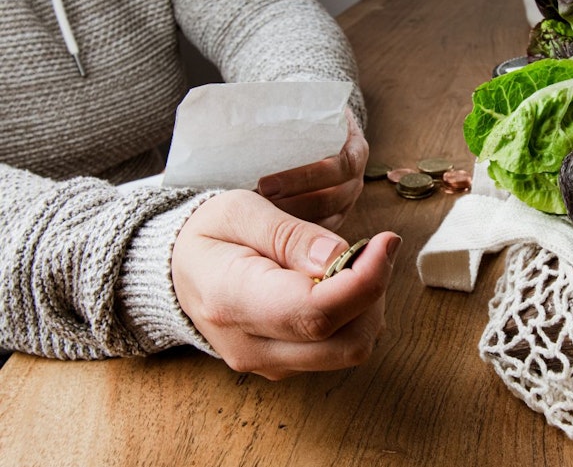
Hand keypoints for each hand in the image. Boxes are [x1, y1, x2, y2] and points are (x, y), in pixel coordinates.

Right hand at [171, 189, 401, 379]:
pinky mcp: (286, 367)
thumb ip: (290, 235)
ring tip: (348, 265)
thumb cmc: (211, 233)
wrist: (181, 270)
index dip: (365, 280)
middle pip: (346, 343)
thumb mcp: (240, 211)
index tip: (387, 241)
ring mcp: (269, 364)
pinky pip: (339, 350)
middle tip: (369, 250)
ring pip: (350, 350)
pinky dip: (354, 317)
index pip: (315, 311)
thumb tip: (338, 257)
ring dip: (368, 306)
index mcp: (232, 301)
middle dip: (373, 293)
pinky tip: (336, 285)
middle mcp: (251, 346)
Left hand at [256, 107, 367, 230]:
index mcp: (354, 149)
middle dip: (292, 204)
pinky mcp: (336, 216)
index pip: (338, 167)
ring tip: (258, 219)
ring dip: (292, 221)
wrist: (320, 124)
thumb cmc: (306, 115)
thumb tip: (246, 119)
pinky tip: (269, 232)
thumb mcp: (303, 109)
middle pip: (332, 198)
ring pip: (326, 220)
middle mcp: (355, 178)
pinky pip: (319, 230)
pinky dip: (296, 232)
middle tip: (256, 206)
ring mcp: (348, 200)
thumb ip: (287, 115)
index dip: (303, 178)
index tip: (265, 183)